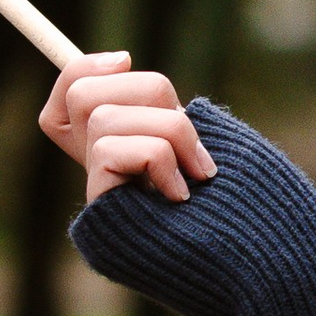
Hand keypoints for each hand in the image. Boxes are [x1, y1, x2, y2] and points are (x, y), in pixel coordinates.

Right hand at [38, 51, 215, 208]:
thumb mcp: (193, 137)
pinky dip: (159, 159)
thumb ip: (157, 106)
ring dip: (169, 131)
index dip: (82, 68)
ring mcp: (95, 185)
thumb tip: (121, 58)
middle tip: (185, 134)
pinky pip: (114, 148)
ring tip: (195, 172)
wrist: (246, 257)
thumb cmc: (230, 197)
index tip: (124, 60)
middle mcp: (95, 163)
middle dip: (146, 92)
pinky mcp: (100, 205)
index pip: (69, 92)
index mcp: (118, 144)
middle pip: (81, 92)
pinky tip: (179, 195)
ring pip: (105, 115)